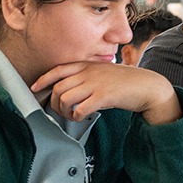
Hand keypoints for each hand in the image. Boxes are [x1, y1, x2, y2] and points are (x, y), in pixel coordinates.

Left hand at [31, 62, 181, 123]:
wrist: (147, 86)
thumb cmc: (126, 82)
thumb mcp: (104, 72)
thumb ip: (88, 76)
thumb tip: (72, 90)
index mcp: (88, 65)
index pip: (58, 70)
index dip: (43, 79)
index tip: (35, 88)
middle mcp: (89, 72)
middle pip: (58, 87)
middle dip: (53, 102)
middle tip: (60, 110)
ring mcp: (95, 84)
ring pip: (64, 99)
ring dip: (63, 111)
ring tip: (71, 115)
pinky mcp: (103, 97)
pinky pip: (79, 109)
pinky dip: (76, 116)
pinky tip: (81, 117)